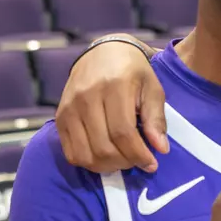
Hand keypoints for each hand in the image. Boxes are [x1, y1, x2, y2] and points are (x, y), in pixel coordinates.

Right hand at [55, 40, 167, 171]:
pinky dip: (89, 162)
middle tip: (138, 161)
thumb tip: (161, 149)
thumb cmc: (133, 72)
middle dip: (125, 162)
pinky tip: (104, 157)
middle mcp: (86, 97)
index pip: (123, 133)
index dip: (138, 154)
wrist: (103, 53)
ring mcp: (69, 107)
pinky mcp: (59, 117)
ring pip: (86, 154)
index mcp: (114, 86)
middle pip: (103, 147)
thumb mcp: (153, 88)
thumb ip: (156, 118)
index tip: (152, 164)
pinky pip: (71, 152)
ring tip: (123, 160)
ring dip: (107, 166)